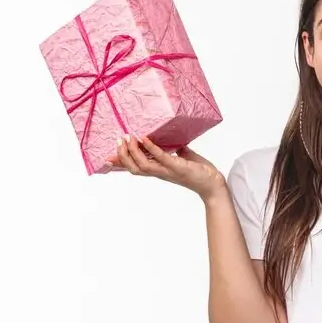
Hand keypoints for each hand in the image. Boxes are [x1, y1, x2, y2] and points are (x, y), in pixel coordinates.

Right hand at [109, 135, 226, 200]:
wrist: (213, 184)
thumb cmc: (199, 172)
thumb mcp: (184, 158)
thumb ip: (175, 150)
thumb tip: (170, 138)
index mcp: (159, 171)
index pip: (136, 169)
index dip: (121, 164)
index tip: (108, 157)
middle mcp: (161, 173)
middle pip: (134, 168)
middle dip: (123, 155)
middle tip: (118, 141)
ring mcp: (168, 171)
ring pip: (143, 165)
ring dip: (133, 152)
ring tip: (128, 138)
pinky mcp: (178, 168)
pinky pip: (161, 158)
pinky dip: (151, 148)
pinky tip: (145, 138)